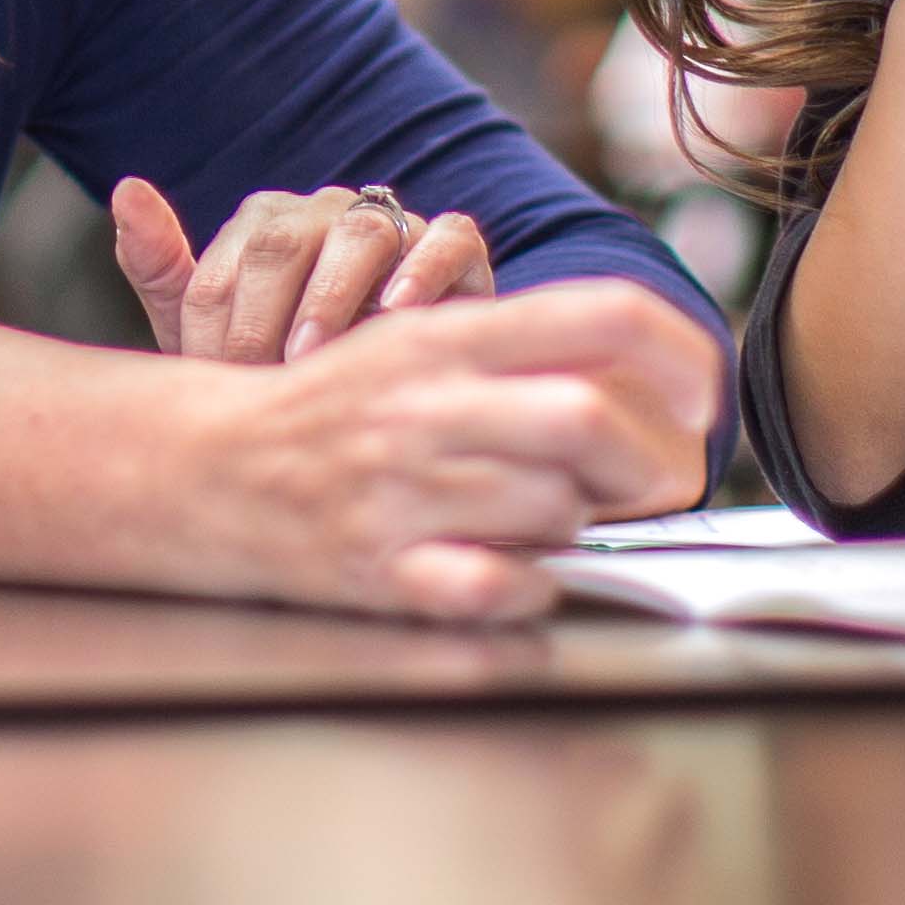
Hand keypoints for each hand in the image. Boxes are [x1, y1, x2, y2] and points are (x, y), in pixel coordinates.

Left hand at [112, 178, 494, 363]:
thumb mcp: (216, 337)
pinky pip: (447, 237)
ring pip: (360, 232)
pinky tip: (398, 313)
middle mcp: (323, 213)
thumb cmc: (291, 368)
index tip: (207, 386)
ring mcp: (391, 224)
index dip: (210, 328)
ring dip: (331, 295)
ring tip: (311, 353)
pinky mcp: (455, 247)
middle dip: (261, 315)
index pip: (223, 266)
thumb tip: (126, 187)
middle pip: (282, 241)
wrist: (386, 399)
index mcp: (262, 227)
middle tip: (255, 379)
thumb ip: (163, 268)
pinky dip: (423, 267)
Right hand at [196, 280, 724, 622]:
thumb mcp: (420, 343)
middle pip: (591, 418)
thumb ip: (528, 344)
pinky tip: (516, 574)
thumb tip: (652, 367)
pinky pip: (499, 587)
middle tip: (643, 483)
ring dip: (580, 524)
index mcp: (448, 335)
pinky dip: (531, 587)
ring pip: (556, 508)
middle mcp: (428, 405)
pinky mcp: (380, 568)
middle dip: (648, 463)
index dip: (681, 356)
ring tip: (550, 518)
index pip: (603, 316)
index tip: (701, 398)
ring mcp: (402, 489)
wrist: (204, 467)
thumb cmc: (333, 407)